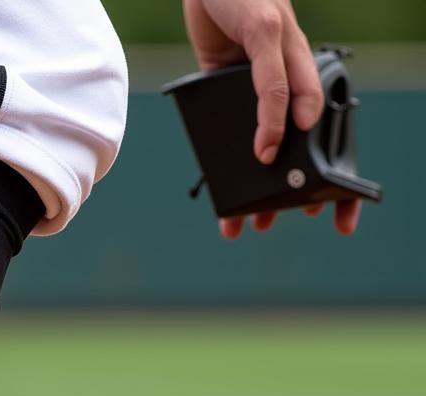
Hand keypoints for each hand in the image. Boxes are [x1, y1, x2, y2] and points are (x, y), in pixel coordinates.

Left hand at [182, 0, 360, 237]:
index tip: (313, 201)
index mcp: (304, 71)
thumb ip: (274, 79)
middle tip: (271, 223)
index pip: (317, 126)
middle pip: (286, 149)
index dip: (320, 165)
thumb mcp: (264, 34)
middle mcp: (280, 86)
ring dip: (244, 186)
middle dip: (280, 191)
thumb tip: (287, 128)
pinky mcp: (219, 94)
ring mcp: (248, 93)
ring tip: (241, 221)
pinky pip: (221, 137)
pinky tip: (214, 187)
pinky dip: (218, 164)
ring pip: (252, 149)